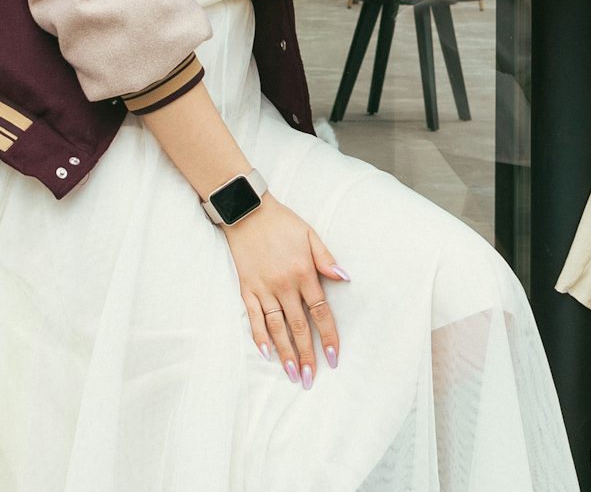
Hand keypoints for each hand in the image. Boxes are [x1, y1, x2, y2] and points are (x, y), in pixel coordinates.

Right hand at [225, 195, 350, 387]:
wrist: (246, 211)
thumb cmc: (282, 222)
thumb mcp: (310, 234)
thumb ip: (326, 259)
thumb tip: (344, 278)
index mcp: (303, 272)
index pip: (320, 311)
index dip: (328, 336)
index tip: (334, 357)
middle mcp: (284, 285)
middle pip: (299, 326)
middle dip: (306, 355)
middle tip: (310, 379)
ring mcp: (263, 288)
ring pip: (276, 327)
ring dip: (285, 352)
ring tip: (292, 374)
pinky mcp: (247, 288)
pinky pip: (254, 317)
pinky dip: (259, 336)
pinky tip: (266, 354)